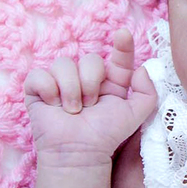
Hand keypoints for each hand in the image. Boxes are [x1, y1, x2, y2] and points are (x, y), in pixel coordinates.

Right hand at [23, 29, 157, 161]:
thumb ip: (148, 92)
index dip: (122, 45)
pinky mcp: (38, 89)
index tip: (123, 35)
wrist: (81, 152)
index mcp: (110, 81)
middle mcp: (86, 77)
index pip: (118, 57)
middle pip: (89, 59)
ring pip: (63, 64)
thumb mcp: (136, 115)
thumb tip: (140, 69)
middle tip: (90, 105)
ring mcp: (61, 82)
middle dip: (90, 82)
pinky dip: (47, 90)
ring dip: (70, 89)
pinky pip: (39, 75)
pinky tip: (53, 105)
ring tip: (72, 110)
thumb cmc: (106, 135)